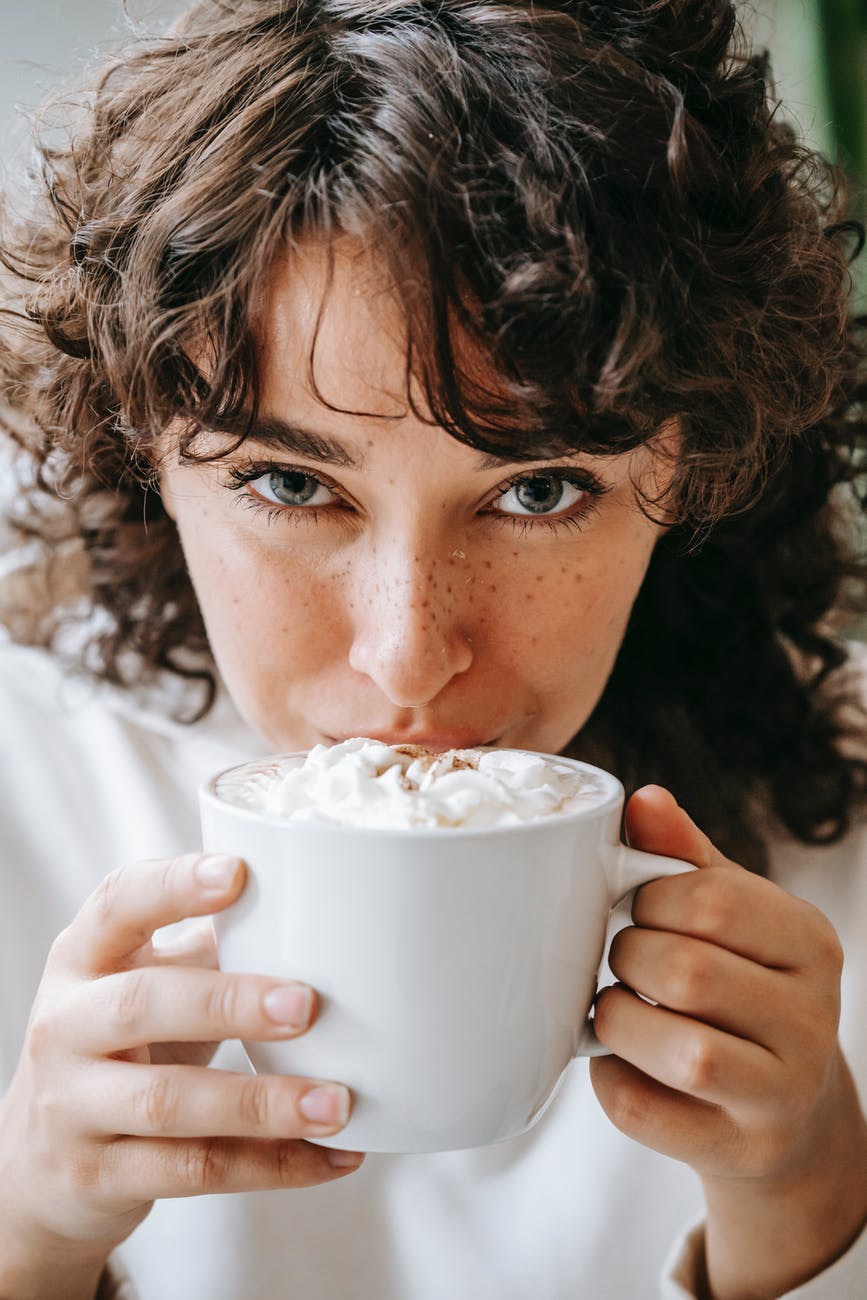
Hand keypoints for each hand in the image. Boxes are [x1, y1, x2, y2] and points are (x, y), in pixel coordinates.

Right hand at [0, 853, 362, 1285]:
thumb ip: (208, 946)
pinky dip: (270, 1166)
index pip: (117, 905)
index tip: (237, 873)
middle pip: (141, 1005)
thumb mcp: (141, 982)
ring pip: (168, 1103)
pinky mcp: (99, 1178)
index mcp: (84, 958)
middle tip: (307, 1004)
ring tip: (337, 1102)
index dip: (173, 885)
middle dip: (228, 1002)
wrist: (37, 1168)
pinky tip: (330, 1156)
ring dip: (262, 1104)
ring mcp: (74, 1107)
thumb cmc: (115, 1048)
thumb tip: (307, 908)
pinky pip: (192, 1172)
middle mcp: (67, 1026)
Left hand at [590, 786, 866, 1299]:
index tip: (637, 907)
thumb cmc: (743, 991)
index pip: (716, 899)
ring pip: (682, 1052)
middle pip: (690, 971)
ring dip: (620, 1020)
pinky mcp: (744, 1149)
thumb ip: (685, 857)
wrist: (786, 1114)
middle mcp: (812, 1017)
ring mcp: (784, 1092)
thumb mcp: (731, 916)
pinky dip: (611, 1079)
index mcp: (809, 941)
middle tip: (622, 960)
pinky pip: (647, 1112)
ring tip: (615, 1008)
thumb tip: (643, 798)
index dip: (651, 897)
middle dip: (628, 957)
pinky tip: (617, 1060)